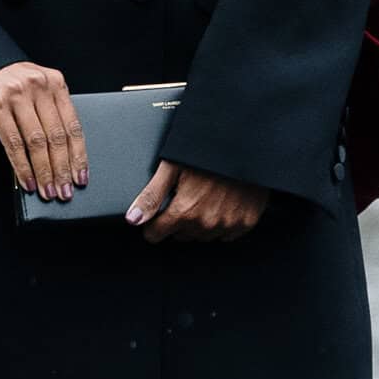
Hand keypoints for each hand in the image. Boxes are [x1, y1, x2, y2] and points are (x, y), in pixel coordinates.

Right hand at [0, 61, 87, 200]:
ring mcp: (16, 96)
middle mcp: (39, 87)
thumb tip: (64, 155)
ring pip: (36, 143)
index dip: (78, 156)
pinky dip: (22, 166)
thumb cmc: (11, 80)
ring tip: (48, 190)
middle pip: (56, 137)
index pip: (73, 126)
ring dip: (44, 172)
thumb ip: (51, 111)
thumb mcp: (38, 87)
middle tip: (64, 191)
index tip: (81, 177)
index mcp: (56, 83)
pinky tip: (28, 180)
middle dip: (62, 169)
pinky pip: (13, 143)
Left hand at [125, 160, 267, 244]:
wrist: (245, 143)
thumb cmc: (206, 150)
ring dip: (199, 222)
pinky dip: (222, 222)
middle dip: (178, 219)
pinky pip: (226, 234)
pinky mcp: (245, 222)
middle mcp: (206, 223)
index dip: (154, 223)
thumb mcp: (172, 166)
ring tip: (205, 196)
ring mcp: (227, 224)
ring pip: (202, 236)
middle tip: (186, 194)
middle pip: (180, 235)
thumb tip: (132, 220)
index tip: (159, 212)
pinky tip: (222, 202)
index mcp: (185, 210)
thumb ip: (151, 196)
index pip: (156, 234)